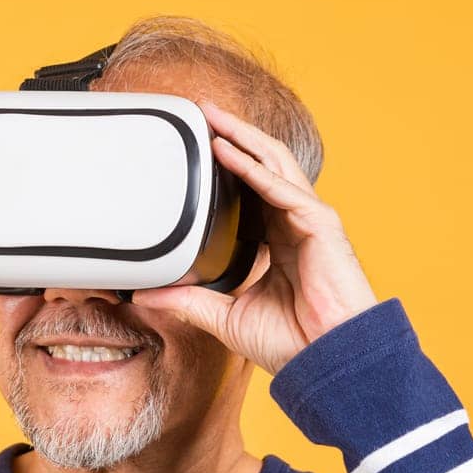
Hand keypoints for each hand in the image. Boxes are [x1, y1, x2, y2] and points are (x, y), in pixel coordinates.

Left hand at [129, 100, 379, 374]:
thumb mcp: (223, 316)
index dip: (227, 163)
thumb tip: (145, 295)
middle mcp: (294, 223)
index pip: (250, 188)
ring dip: (243, 138)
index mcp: (276, 240)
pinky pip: (282, 189)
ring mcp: (310, 221)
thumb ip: (186, 300)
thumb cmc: (290, 341)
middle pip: (263, 164)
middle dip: (234, 135)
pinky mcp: (320, 226)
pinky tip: (229, 153)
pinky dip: (254, 169)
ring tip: (213, 117)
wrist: (326, 361)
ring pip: (274, 165)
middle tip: (202, 112)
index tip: (197, 147)